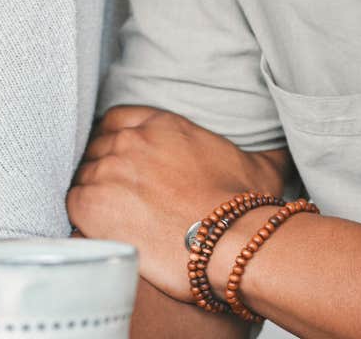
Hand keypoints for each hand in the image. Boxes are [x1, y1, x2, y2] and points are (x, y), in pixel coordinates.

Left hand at [68, 108, 289, 299]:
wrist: (229, 241)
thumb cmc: (245, 207)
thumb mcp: (262, 167)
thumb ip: (267, 150)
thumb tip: (287, 149)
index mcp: (162, 124)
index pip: (117, 119)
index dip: (115, 140)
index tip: (121, 160)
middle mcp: (131, 140)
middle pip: (97, 147)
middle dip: (104, 167)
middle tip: (117, 194)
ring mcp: (108, 169)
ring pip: (84, 174)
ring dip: (94, 191)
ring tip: (111, 216)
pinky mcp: (91, 203)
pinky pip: (73, 202)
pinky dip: (83, 214)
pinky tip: (100, 227)